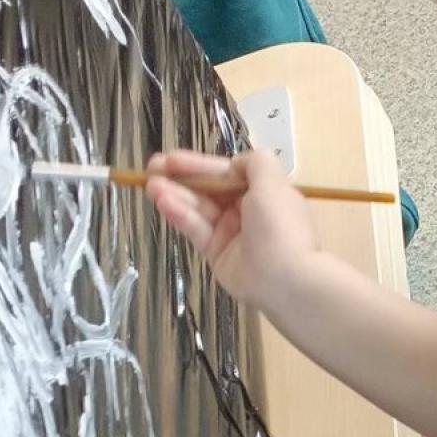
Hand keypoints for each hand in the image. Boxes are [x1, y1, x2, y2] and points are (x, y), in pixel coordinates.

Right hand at [146, 147, 320, 313]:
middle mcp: (246, 210)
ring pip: (198, 208)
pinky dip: (180, 215)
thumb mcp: (272, 181)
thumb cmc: (279, 224)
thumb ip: (253, 162)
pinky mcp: (216, 253)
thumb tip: (234, 163)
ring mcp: (230, 232)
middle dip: (180, 177)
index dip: (199, 164)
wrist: (285, 278)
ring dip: (174, 194)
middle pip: (208, 189)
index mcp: (262, 191)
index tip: (171, 158)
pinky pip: (196, 229)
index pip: (225, 172)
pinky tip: (162, 202)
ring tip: (150, 185)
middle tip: (151, 168)